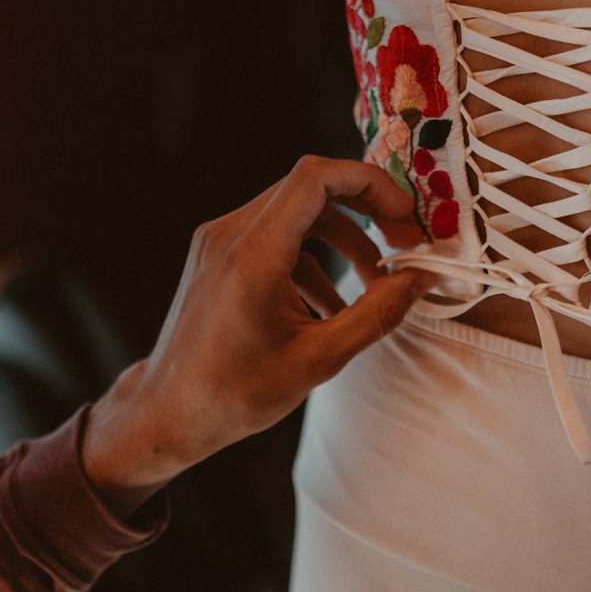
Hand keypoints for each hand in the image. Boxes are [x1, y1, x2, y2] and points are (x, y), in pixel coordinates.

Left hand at [81, 157, 428, 515]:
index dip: (370, 182)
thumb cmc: (233, 393)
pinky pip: (274, 237)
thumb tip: (422, 280)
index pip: (317, 178)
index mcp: (254, 253)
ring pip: (295, 213)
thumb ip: (378, 313)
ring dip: (341, 238)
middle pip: (310, 189)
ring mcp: (219, 241)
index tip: (404, 215)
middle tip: (401, 245)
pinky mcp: (217, 255)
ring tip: (373, 282)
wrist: (168, 413)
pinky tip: (329, 304)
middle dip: (365, 211)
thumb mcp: (319, 358)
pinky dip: (311, 257)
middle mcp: (230, 234)